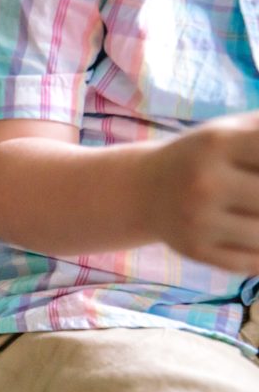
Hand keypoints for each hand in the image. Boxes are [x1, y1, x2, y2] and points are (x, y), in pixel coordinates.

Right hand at [146, 110, 258, 273]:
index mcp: (218, 143)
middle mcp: (205, 182)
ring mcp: (198, 220)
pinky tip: (254, 237)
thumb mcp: (233, 130)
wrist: (143, 190)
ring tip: (253, 213)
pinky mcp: (195, 250)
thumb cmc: (204, 156)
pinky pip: (252, 261)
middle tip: (258, 199)